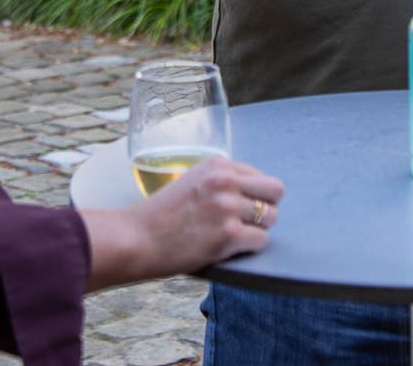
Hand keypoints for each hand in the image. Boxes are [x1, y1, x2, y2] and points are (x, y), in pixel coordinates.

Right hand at [136, 154, 283, 268]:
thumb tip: (250, 193)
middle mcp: (226, 181)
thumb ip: (219, 181)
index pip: (259, 176)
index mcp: (217, 165)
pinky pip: (261, 241)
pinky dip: (248, 248)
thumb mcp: (191, 181)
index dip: (253, 195)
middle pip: (276, 191)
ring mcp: (228, 207)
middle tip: (247, 222)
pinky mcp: (229, 234)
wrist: (136, 238)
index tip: (239, 207)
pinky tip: (228, 248)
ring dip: (256, 230)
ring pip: (271, 218)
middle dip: (266, 207)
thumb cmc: (160, 215)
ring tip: (233, 236)